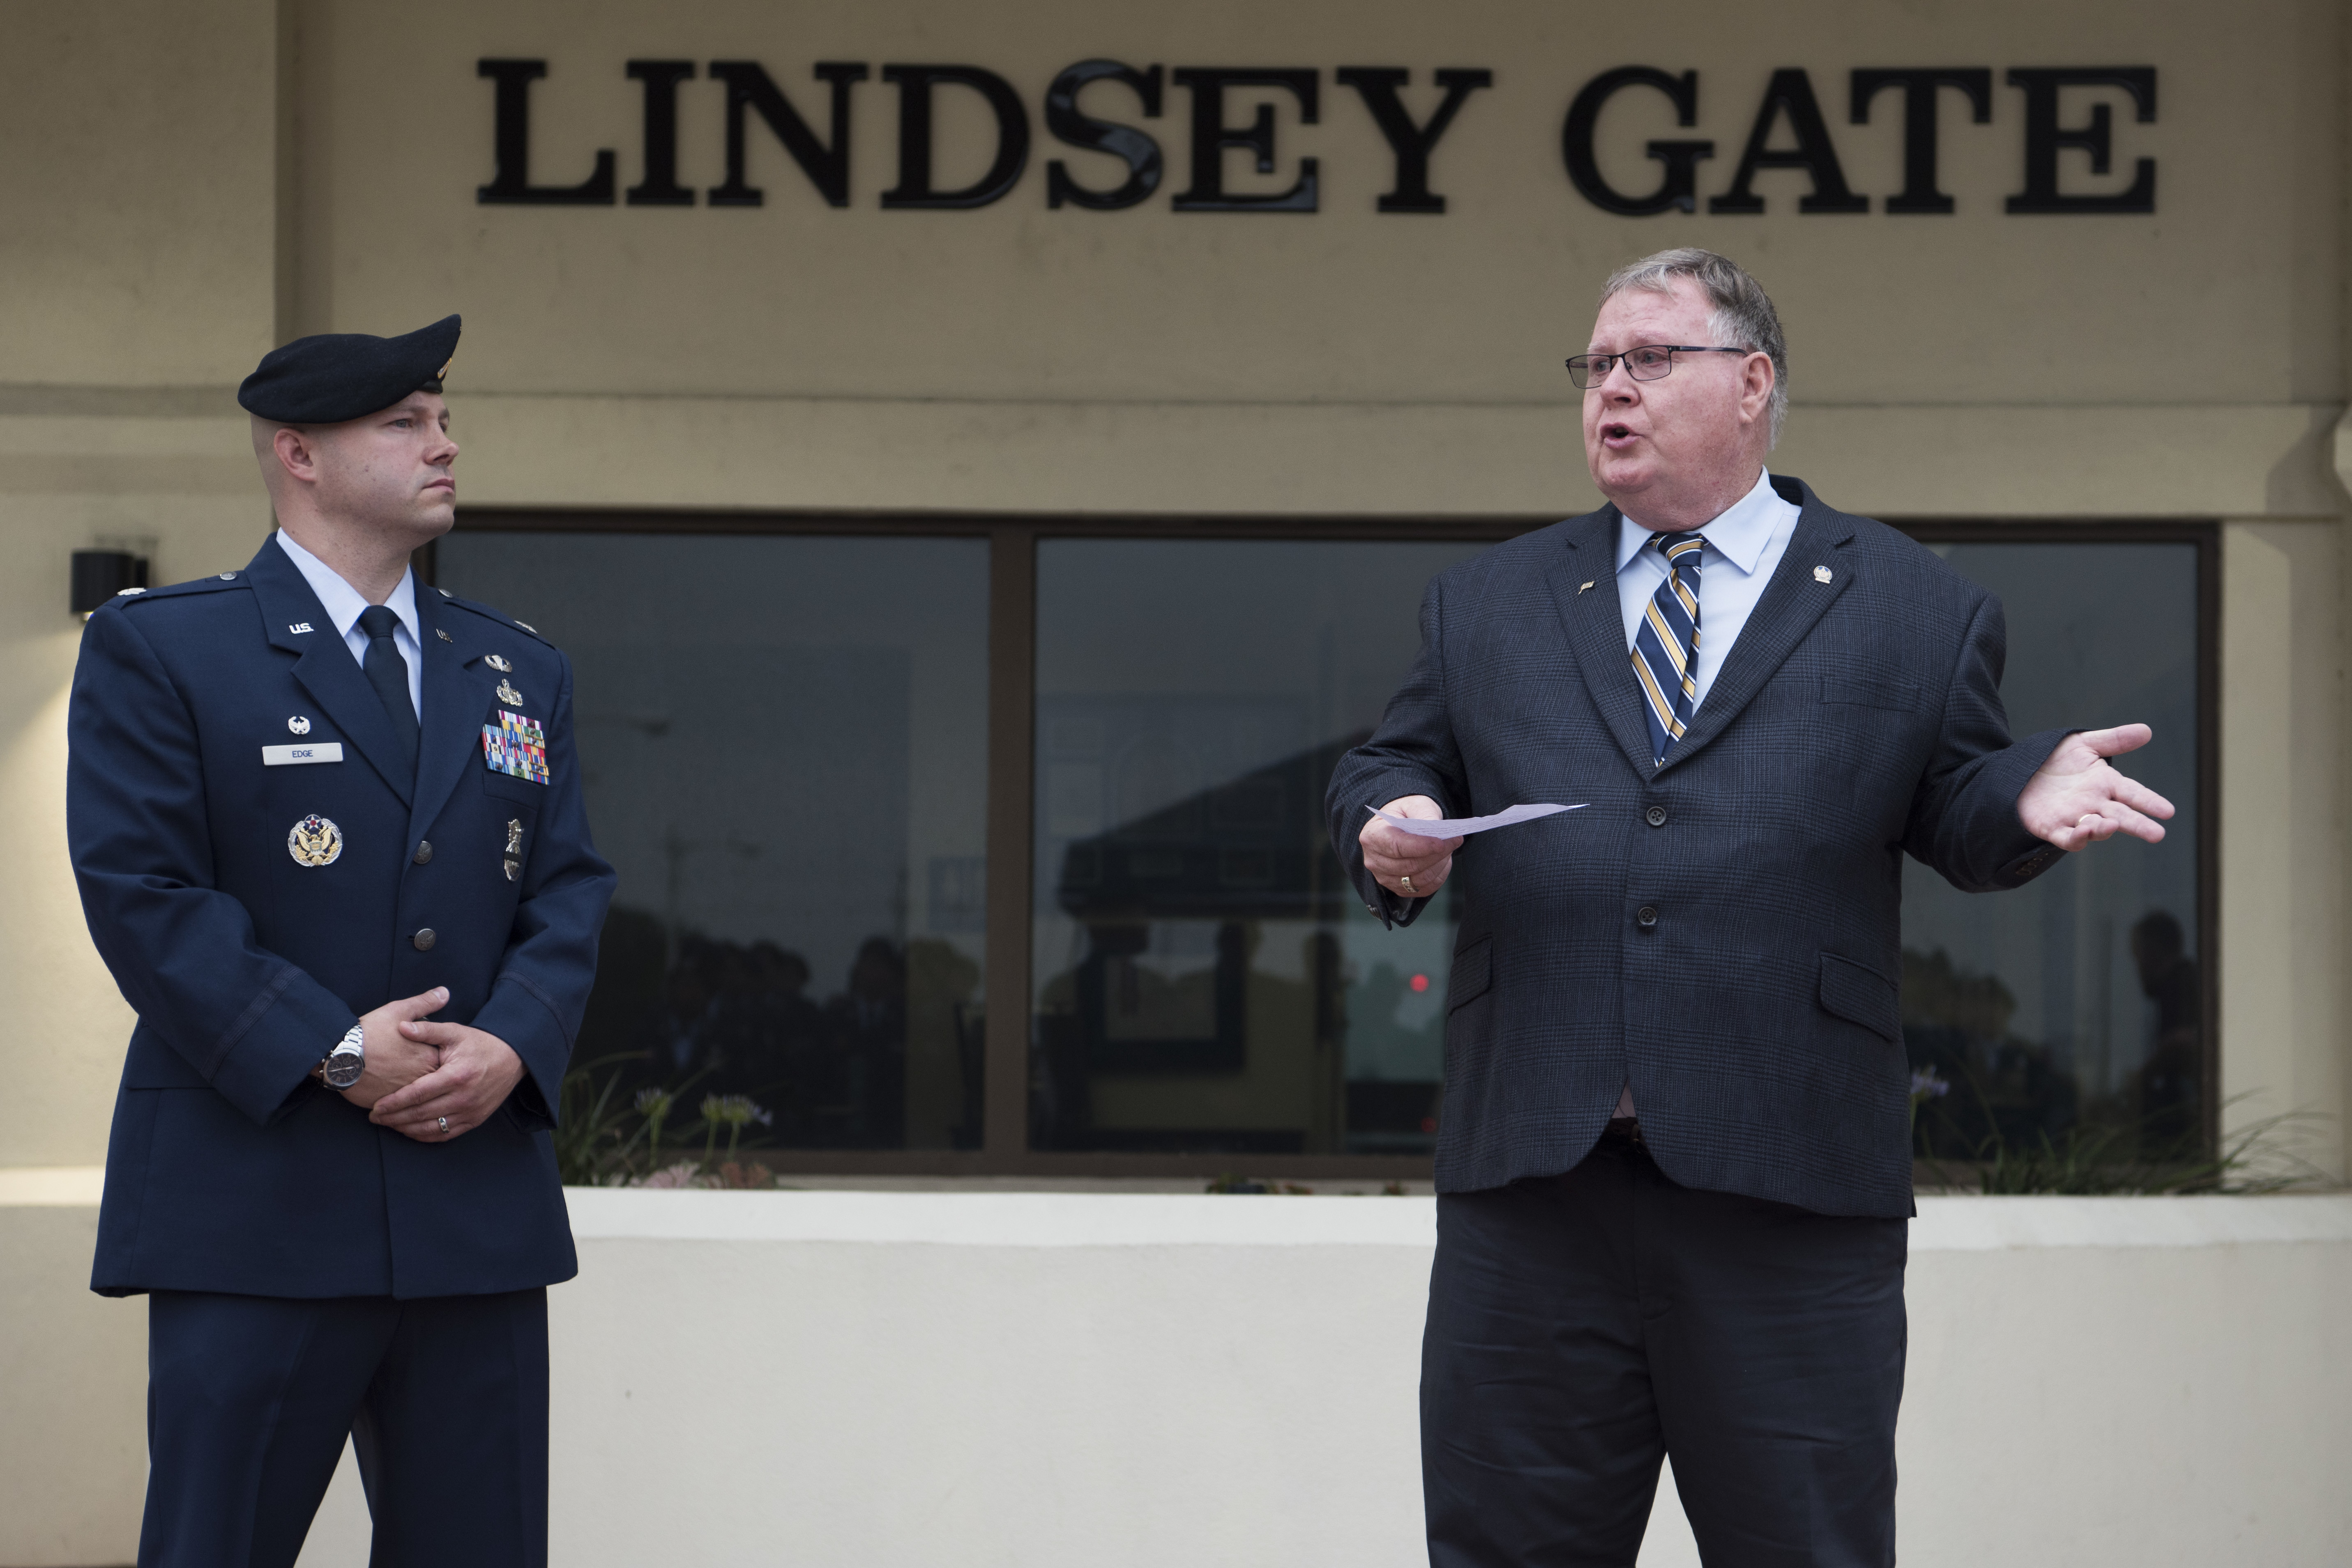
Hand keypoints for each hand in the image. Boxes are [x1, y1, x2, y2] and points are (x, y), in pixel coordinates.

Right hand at [338, 986, 449, 1109]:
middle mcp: (421, 1077)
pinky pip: (404, 1111)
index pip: (448, 1062)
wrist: (340, 1054)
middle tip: (429, 1079)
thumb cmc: (370, 1031)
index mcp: (428, 1055)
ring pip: (421, 1100)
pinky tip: (402, 1106)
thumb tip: (445, 992)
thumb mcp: (399, 1011)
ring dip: (421, 1099)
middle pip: (437, 1083)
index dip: (444, 1060)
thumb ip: (425, 1003)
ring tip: (415, 1093)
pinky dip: (405, 1109)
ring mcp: (405, 1093)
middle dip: (435, 1081)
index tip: (441, 1059)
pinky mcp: (389, 1105)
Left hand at [368, 1020, 525, 1142]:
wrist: (513, 1057)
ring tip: (388, 1124)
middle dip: (394, 1118)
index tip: (375, 1106)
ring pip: (431, 1128)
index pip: (418, 1094)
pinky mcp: (475, 1120)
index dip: (394, 1102)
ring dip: (406, 1128)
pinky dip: (425, 1135)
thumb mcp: (455, 1032)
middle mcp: (464, 1097)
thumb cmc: (480, 1043)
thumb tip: (401, 1027)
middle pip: (421, 1114)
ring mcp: (471, 1111)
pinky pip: (445, 1134)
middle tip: (374, 1118)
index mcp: (457, 1075)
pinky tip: (410, 1130)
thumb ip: (427, 1030)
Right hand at [1359, 795, 1463, 900]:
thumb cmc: (1405, 813)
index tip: (1442, 842)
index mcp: (1373, 836)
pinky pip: (1423, 889)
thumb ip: (1425, 815)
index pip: (1397, 846)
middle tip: (1455, 841)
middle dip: (1436, 855)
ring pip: (1419, 879)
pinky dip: (1437, 876)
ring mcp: (1384, 877)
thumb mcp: (1415, 804)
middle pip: (1410, 865)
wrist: (1397, 825)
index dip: (1421, 847)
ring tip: (1449, 849)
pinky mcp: (1397, 888)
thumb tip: (1439, 831)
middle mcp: (1374, 860)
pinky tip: (1442, 861)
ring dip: (1439, 865)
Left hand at [2017, 724, 2174, 850]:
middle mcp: (2094, 804)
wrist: (2019, 770)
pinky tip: (2084, 832)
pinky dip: (2076, 838)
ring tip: (2112, 826)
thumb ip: (2114, 740)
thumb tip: (2146, 730)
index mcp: (2106, 784)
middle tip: (2157, 835)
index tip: (2168, 811)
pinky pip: (2066, 838)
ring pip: (2096, 829)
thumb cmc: (2055, 757)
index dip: (2150, 802)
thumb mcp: (2084, 744)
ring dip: (2104, 829)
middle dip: (2139, 825)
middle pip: (2121, 816)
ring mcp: (2075, 818)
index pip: (2133, 793)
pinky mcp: (2052, 828)